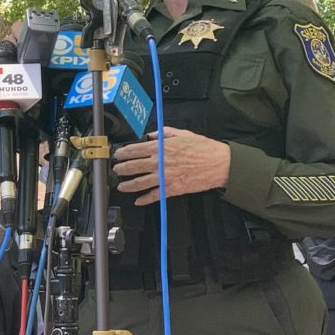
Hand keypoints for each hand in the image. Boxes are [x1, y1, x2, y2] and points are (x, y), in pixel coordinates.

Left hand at [113, 127, 229, 205]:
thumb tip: (152, 134)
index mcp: (161, 147)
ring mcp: (164, 177)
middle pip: (134, 166)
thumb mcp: (183, 134)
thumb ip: (165, 133)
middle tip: (116, 170)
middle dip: (122, 169)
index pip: (135, 149)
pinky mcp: (172, 189)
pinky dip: (145, 199)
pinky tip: (138, 201)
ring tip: (121, 186)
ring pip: (140, 183)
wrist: (218, 164)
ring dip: (128, 185)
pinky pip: (154, 195)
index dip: (123, 152)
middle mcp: (160, 162)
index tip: (118, 154)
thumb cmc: (204, 149)